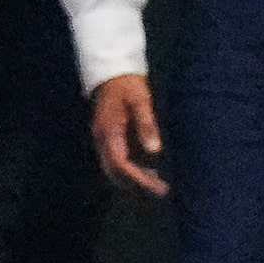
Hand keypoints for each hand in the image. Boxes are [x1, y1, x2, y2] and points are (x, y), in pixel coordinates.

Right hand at [91, 73, 166, 196]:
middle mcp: (102, 139)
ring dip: (132, 178)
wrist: (112, 72)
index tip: (157, 186)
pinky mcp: (107, 137)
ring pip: (113, 168)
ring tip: (157, 183)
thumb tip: (154, 150)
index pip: (120, 163)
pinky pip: (115, 161)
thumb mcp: (141, 102)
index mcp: (109, 131)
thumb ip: (146, 125)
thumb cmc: (128, 86)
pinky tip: (148, 170)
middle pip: (114, 171)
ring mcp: (102, 139)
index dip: (138, 178)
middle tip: (161, 190)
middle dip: (136, 183)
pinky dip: (129, 170)